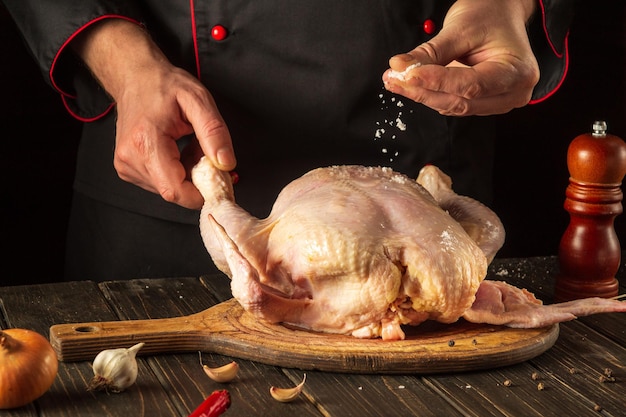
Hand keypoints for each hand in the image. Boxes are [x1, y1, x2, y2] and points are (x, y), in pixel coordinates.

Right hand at [73, 19, 234, 208]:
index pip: (175, 190)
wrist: (134, 76)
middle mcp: (131, 158)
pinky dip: (177, 172)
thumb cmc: (164, 85)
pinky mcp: (128, 169)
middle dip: (198, 180)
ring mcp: (126, 166)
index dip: (201, 194)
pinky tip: (178, 151)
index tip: (221, 182)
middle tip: (206, 152)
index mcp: (146, 142)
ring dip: (188, 175)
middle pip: (175, 192)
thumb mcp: (198, 100)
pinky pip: (161, 183)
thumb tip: (226, 164)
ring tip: (190, 146)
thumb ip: (214, 133)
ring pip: (170, 189)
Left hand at [383, 0, 538, 115]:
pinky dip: (431, 95)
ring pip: (454, 106)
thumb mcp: (460, 29)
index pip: (471, 84)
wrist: (501, 14)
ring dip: (423, 95)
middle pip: (461, 101)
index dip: (436, 82)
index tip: (408, 76)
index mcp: (517, 71)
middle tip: (394, 80)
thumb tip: (400, 67)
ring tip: (396, 81)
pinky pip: (454, 104)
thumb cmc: (490, 16)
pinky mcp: (484, 103)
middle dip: (423, 91)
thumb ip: (430, 52)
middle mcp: (513, 92)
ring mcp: (500, 101)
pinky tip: (411, 85)